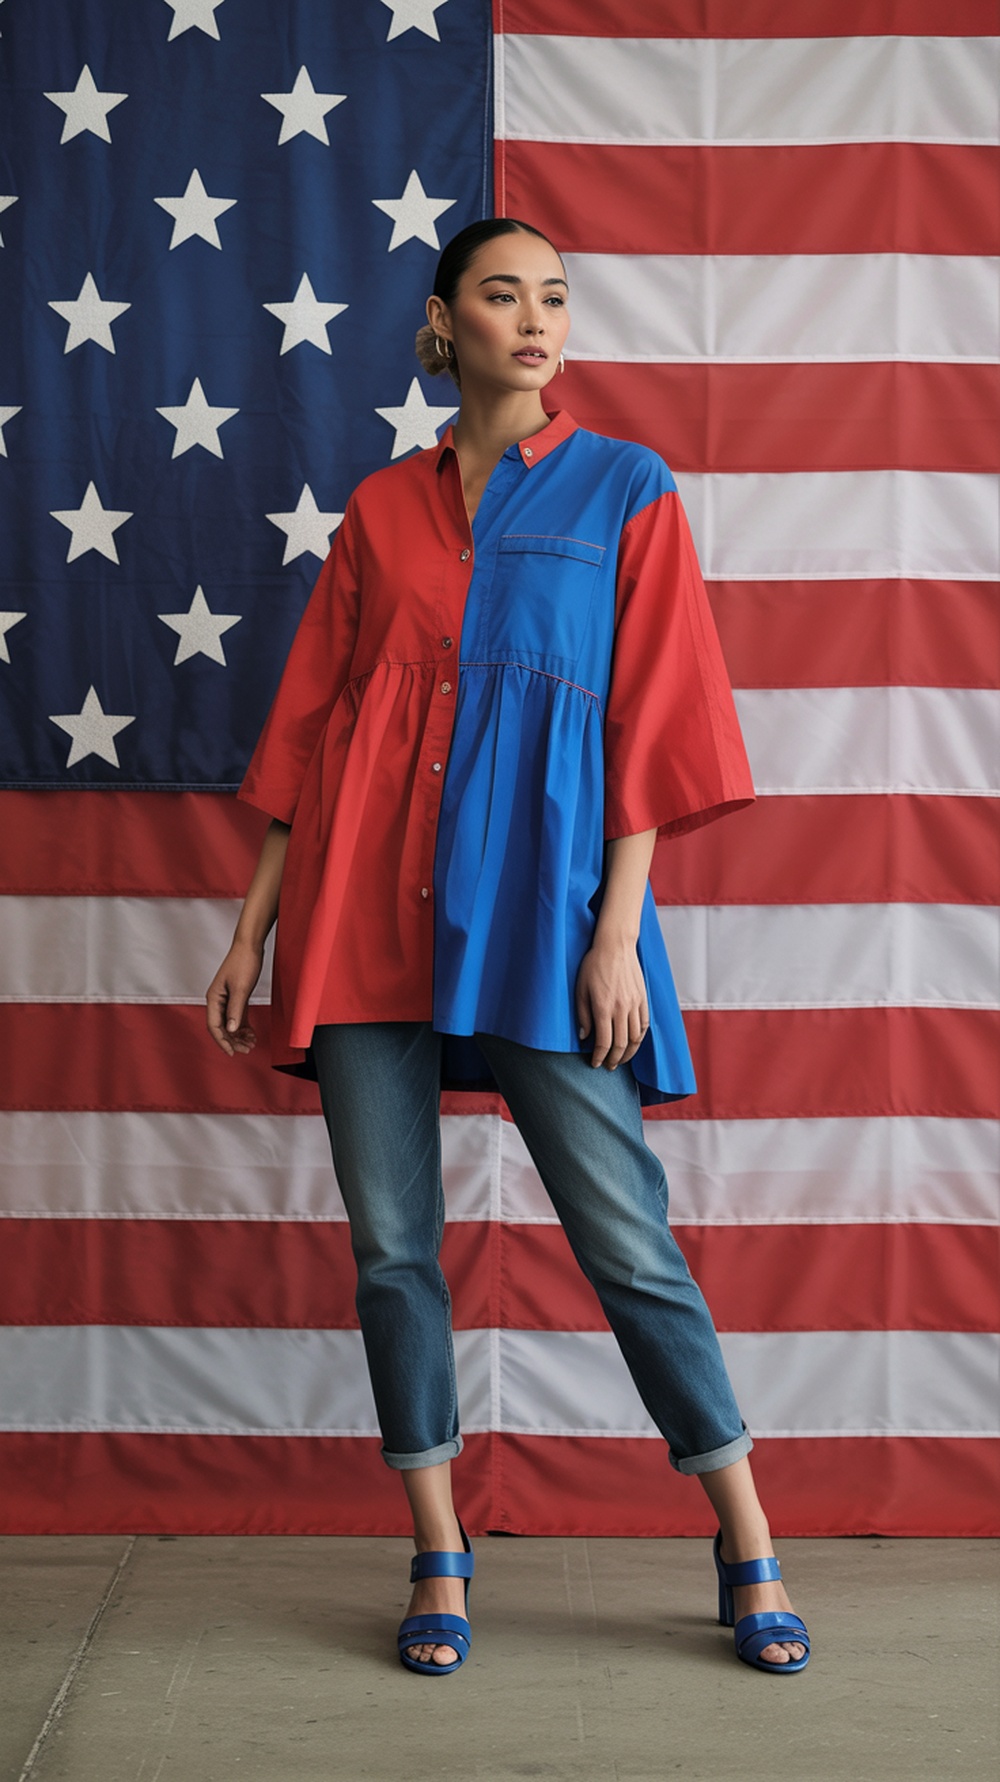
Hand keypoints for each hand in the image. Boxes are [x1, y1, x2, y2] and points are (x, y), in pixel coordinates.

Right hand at [206, 938, 263, 1056]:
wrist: (250, 945)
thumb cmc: (243, 962)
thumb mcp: (241, 988)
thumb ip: (235, 1009)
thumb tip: (231, 1028)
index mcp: (214, 998)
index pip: (214, 1025)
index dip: (222, 1041)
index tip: (232, 1052)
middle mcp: (217, 1000)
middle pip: (221, 1027)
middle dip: (233, 1040)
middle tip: (246, 1049)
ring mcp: (226, 999)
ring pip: (229, 1023)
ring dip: (239, 1035)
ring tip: (251, 1043)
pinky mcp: (236, 997)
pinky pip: (237, 1016)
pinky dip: (243, 1026)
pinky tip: (251, 1034)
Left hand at [575, 935, 648, 1069]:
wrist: (615, 946)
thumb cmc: (594, 965)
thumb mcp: (580, 990)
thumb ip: (583, 1015)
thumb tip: (585, 1036)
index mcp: (603, 1008)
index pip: (604, 1042)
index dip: (599, 1057)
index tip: (595, 1063)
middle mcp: (621, 1009)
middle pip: (621, 1044)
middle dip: (614, 1060)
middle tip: (609, 1066)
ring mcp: (635, 1004)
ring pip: (635, 1038)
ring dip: (628, 1053)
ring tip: (621, 1059)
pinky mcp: (643, 999)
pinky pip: (644, 1024)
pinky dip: (639, 1038)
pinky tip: (633, 1042)